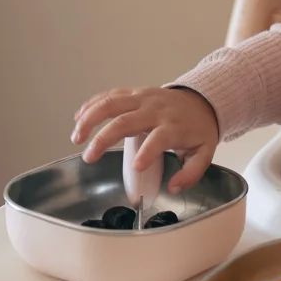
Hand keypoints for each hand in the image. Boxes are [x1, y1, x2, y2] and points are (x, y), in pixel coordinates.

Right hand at [71, 86, 219, 193]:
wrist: (202, 101)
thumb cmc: (199, 130)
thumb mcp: (204, 154)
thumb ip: (190, 174)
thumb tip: (172, 187)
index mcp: (174, 127)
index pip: (159, 139)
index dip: (146, 153)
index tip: (134, 167)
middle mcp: (156, 110)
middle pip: (125, 121)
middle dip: (103, 139)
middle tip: (89, 157)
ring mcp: (143, 98)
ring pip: (111, 103)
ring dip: (90, 119)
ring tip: (76, 137)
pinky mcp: (134, 93)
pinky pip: (109, 95)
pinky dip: (91, 105)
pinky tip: (78, 118)